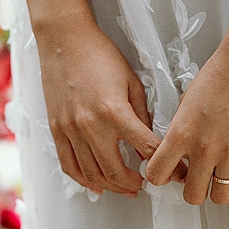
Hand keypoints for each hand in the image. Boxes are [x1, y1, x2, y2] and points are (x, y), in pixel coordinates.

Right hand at [36, 18, 161, 196]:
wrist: (64, 41)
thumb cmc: (99, 55)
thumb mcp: (131, 82)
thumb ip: (141, 115)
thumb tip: (149, 141)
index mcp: (115, 112)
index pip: (146, 149)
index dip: (163, 165)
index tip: (172, 172)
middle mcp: (91, 125)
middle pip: (116, 171)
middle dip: (134, 183)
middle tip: (145, 183)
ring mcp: (70, 130)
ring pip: (92, 174)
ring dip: (111, 187)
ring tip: (125, 188)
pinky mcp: (56, 130)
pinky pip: (69, 165)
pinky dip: (83, 180)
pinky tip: (96, 184)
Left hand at [145, 33, 228, 217]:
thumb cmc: (218, 73)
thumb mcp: (186, 101)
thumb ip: (180, 130)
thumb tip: (178, 151)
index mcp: (180, 134)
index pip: (157, 175)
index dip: (160, 179)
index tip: (166, 177)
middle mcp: (203, 148)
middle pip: (191, 195)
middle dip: (193, 192)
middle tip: (197, 184)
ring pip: (220, 196)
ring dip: (219, 194)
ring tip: (220, 187)